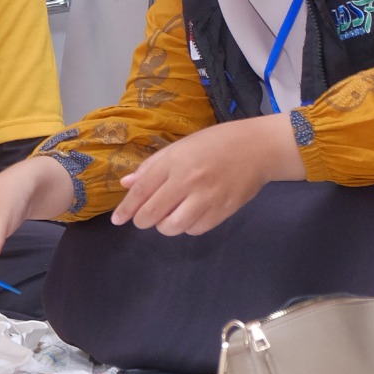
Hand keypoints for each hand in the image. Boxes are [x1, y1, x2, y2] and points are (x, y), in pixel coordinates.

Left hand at [111, 114, 303, 234]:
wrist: (256, 148)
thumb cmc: (214, 143)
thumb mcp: (179, 147)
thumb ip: (152, 166)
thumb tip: (127, 183)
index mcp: (173, 162)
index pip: (141, 191)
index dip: (126, 208)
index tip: (117, 220)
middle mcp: (187, 181)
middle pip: (152, 212)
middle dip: (142, 220)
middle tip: (143, 218)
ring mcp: (206, 198)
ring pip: (172, 226)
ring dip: (164, 226)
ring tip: (167, 217)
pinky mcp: (222, 211)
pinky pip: (195, 229)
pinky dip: (187, 227)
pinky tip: (189, 216)